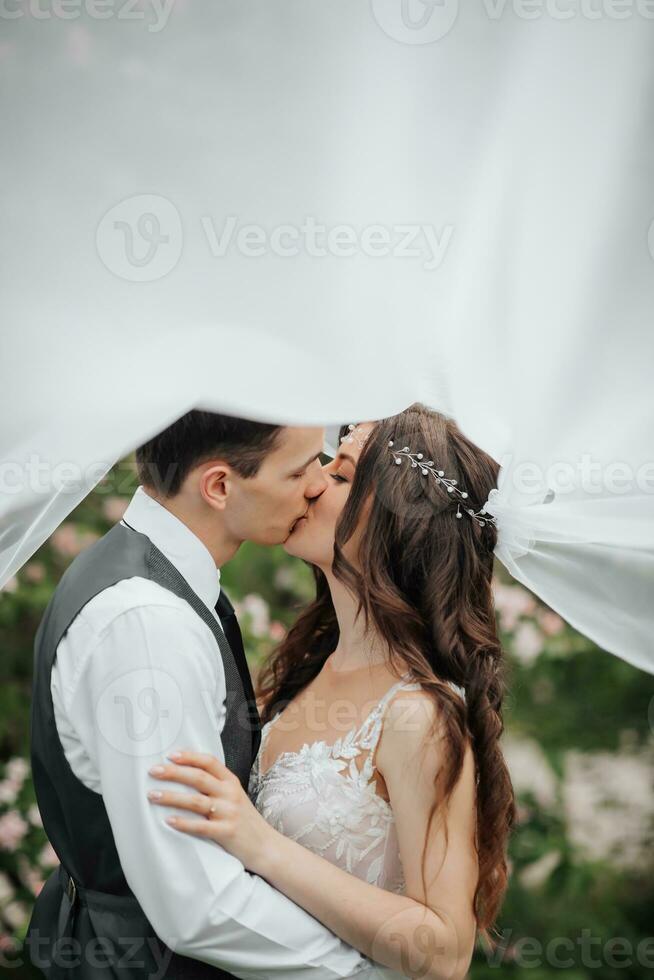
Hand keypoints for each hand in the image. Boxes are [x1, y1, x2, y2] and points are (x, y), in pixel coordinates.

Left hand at [147, 750, 276, 876]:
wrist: (266, 846)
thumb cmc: (245, 820)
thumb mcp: (235, 797)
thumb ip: (216, 786)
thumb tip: (185, 775)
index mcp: (231, 782)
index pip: (209, 762)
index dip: (189, 756)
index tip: (170, 755)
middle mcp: (230, 794)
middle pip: (199, 778)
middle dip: (174, 773)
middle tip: (153, 771)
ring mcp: (229, 813)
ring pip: (196, 801)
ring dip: (172, 797)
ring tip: (153, 795)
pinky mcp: (227, 833)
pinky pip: (202, 826)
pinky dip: (184, 823)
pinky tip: (169, 820)